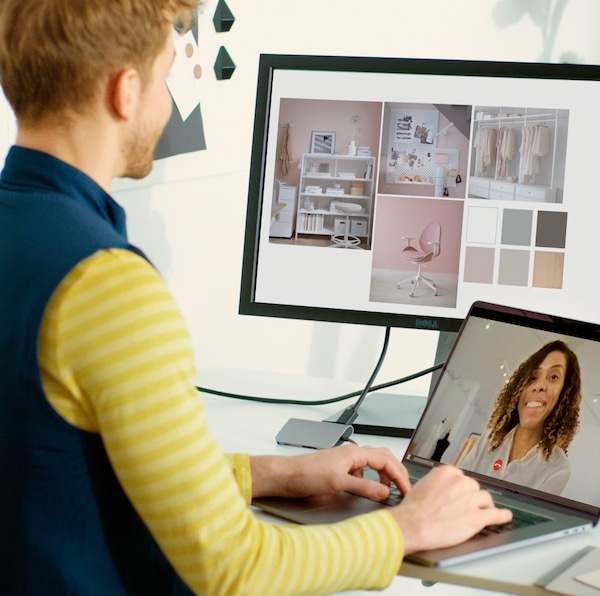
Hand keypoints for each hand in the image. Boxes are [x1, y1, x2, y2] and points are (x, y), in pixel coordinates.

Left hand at [250, 443, 409, 499]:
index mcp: (354, 453)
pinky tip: (367, 490)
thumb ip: (364, 487)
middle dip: (396, 472)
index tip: (406, 490)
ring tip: (389, 491)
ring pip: (373, 463)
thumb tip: (385, 492)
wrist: (286, 475)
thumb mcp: (338, 483)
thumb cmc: (306, 474)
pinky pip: (362, 471)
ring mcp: (345, 460)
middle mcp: (351, 453)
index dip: (399, 476)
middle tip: (404, 489)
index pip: (386, 460)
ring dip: (385, 475)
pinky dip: (371, 479)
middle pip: (383, 458)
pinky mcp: (339, 468)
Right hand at [390, 465, 512, 553]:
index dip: (461, 488)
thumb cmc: (413, 509)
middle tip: (465, 505)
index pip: (462, 476)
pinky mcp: (477, 517)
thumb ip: (438, 483)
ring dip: (483, 505)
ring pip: (485, 498)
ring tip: (483, 511)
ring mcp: (470, 499)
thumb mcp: (422, 485)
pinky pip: (496, 514)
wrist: (413, 525)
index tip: (461, 493)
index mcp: (447, 472)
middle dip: (471, 496)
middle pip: (474, 486)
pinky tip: (505, 516)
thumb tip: (444, 488)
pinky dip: (502, 516)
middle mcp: (460, 482)